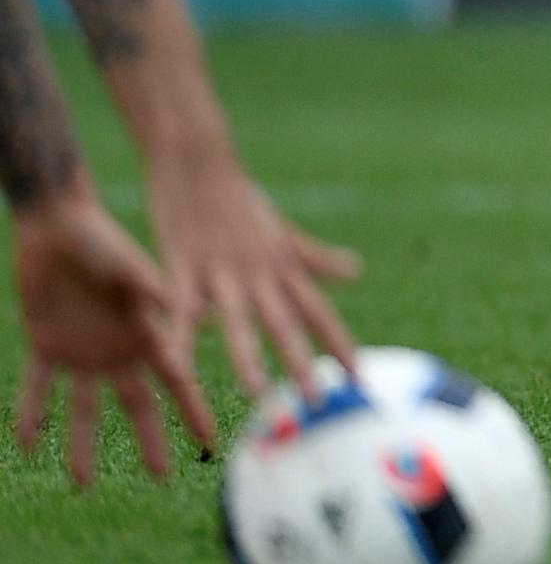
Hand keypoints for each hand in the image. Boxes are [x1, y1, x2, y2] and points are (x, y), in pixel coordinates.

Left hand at [11, 196, 211, 485]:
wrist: (57, 228)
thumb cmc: (100, 240)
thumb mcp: (127, 265)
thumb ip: (147, 288)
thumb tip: (180, 310)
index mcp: (145, 332)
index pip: (176, 380)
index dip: (193, 411)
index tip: (210, 442)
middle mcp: (118, 349)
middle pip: (136, 404)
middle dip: (149, 439)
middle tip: (159, 474)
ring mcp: (82, 352)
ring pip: (83, 409)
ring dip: (81, 444)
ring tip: (81, 482)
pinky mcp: (46, 346)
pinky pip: (37, 388)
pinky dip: (30, 414)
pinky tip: (26, 443)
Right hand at [142, 160, 354, 395]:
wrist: (200, 161)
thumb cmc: (241, 201)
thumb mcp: (282, 233)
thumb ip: (315, 259)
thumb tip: (355, 272)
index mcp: (283, 269)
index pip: (319, 314)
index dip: (339, 346)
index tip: (359, 381)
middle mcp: (260, 273)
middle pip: (286, 323)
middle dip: (301, 363)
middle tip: (316, 401)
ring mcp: (222, 269)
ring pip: (239, 319)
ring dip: (248, 357)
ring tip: (257, 392)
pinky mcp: (183, 264)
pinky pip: (181, 307)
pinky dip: (180, 335)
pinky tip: (178, 364)